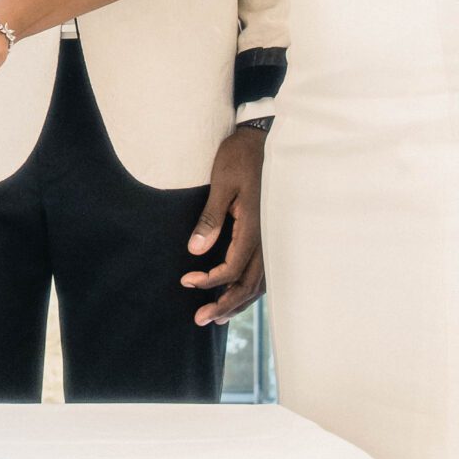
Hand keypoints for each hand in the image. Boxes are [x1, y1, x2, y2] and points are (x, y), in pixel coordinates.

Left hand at [184, 125, 266, 324]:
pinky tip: (235, 294)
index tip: (186, 281)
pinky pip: (264, 270)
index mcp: (255, 227)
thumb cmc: (240, 158)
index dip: (209, 281)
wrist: (264, 138)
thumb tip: (196, 251)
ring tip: (216, 317)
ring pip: (259, 282)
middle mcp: (268, 237)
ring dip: (238, 301)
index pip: (232, 268)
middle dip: (224, 304)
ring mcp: (272, 237)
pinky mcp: (271, 233)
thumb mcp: (222, 184)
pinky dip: (249, 288)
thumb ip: (211, 219)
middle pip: (249, 284)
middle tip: (200, 320)